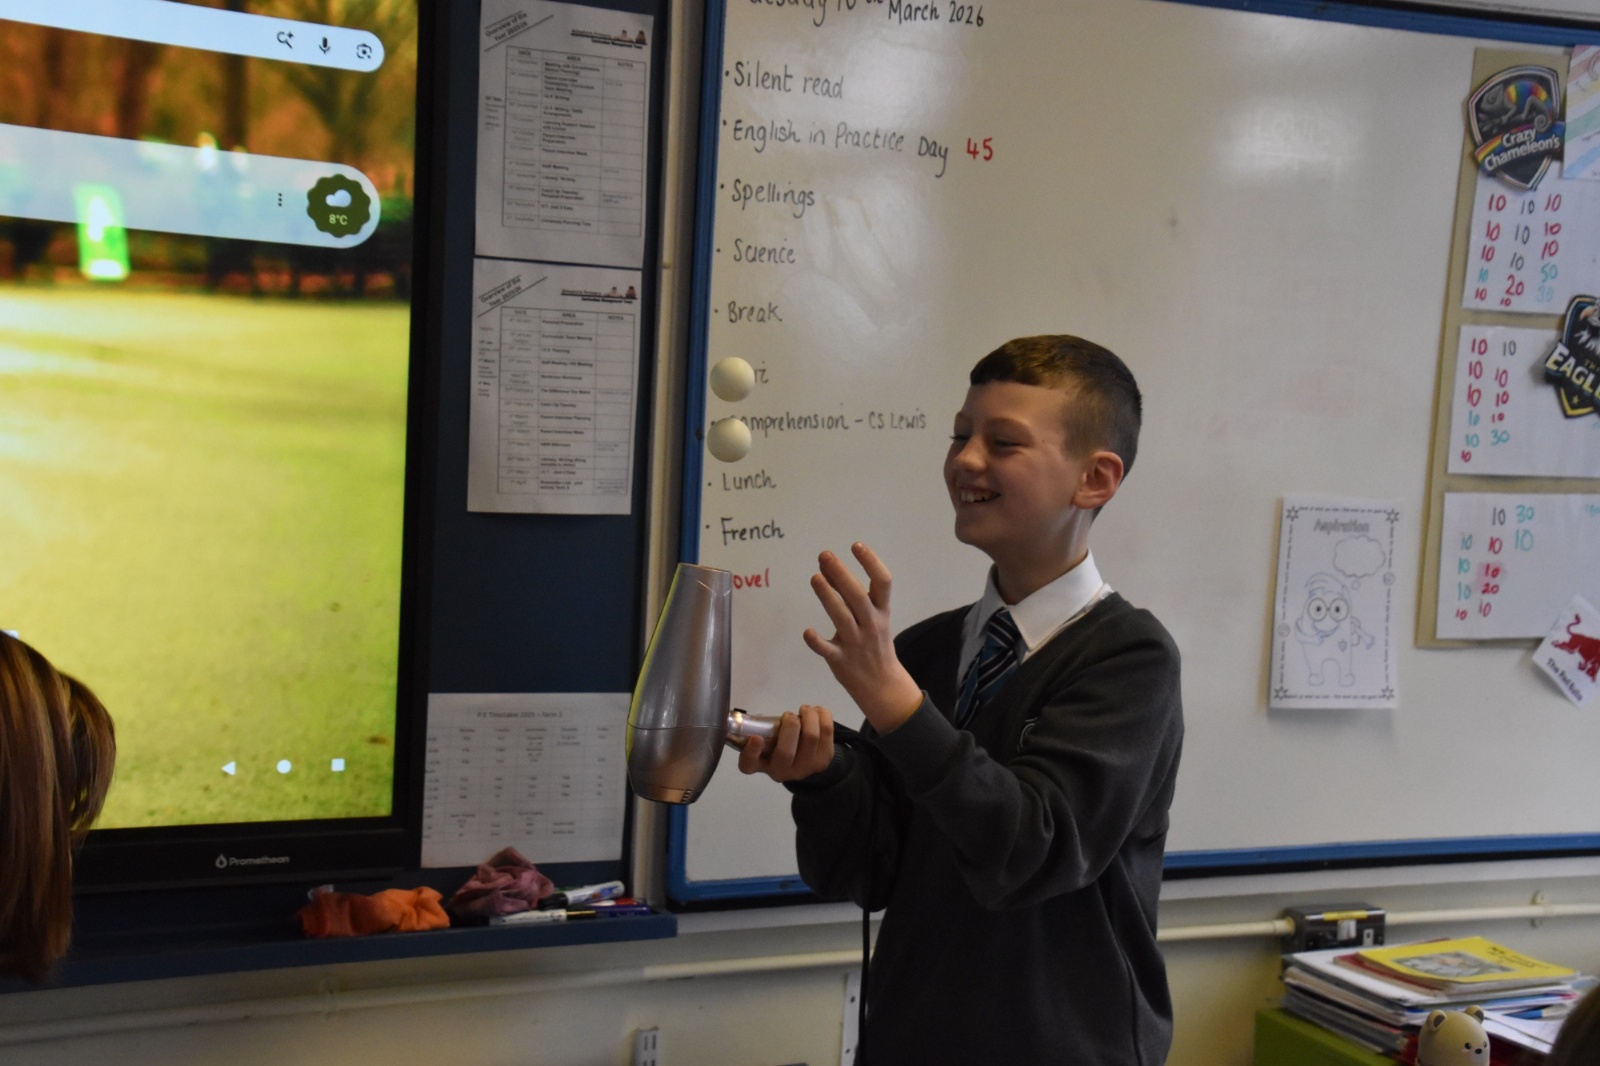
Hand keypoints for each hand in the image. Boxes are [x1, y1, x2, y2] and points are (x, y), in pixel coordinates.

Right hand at [737, 704, 834, 781]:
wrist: (805, 760)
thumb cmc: (779, 743)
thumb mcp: (766, 739)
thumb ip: (763, 731)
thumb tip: (764, 719)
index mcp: (761, 764)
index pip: (749, 764)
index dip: (751, 752)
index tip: (756, 738)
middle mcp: (781, 772)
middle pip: (785, 752)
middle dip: (790, 726)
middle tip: (789, 715)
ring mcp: (805, 768)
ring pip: (810, 738)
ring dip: (809, 716)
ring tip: (805, 710)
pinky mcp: (824, 760)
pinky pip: (827, 732)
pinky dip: (822, 715)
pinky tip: (817, 712)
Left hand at [802, 543, 923, 733]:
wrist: (882, 685)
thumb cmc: (874, 644)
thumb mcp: (873, 617)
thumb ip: (851, 593)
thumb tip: (828, 566)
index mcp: (881, 612)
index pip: (883, 582)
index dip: (871, 562)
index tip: (856, 545)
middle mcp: (871, 624)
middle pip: (857, 596)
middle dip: (841, 573)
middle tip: (824, 555)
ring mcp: (856, 643)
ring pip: (842, 617)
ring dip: (828, 596)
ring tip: (815, 577)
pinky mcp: (841, 660)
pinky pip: (828, 650)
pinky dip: (817, 641)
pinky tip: (807, 632)